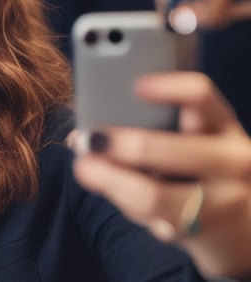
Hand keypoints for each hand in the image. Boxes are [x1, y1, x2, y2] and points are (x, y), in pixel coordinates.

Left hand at [72, 72, 250, 279]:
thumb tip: (81, 129)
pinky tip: (111, 189)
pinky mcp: (199, 229)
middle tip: (91, 139)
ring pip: (155, 195)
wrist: (240, 221)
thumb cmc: (197, 165)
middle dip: (125, 145)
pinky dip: (123, 202)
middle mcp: (230, 160)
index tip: (136, 85)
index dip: (169, 88)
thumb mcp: (188, 137)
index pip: (202, 95)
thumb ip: (146, 125)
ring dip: (111, 180)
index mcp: (221, 123)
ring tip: (84, 168)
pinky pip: (150, 218)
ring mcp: (220, 200)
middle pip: (173, 151)